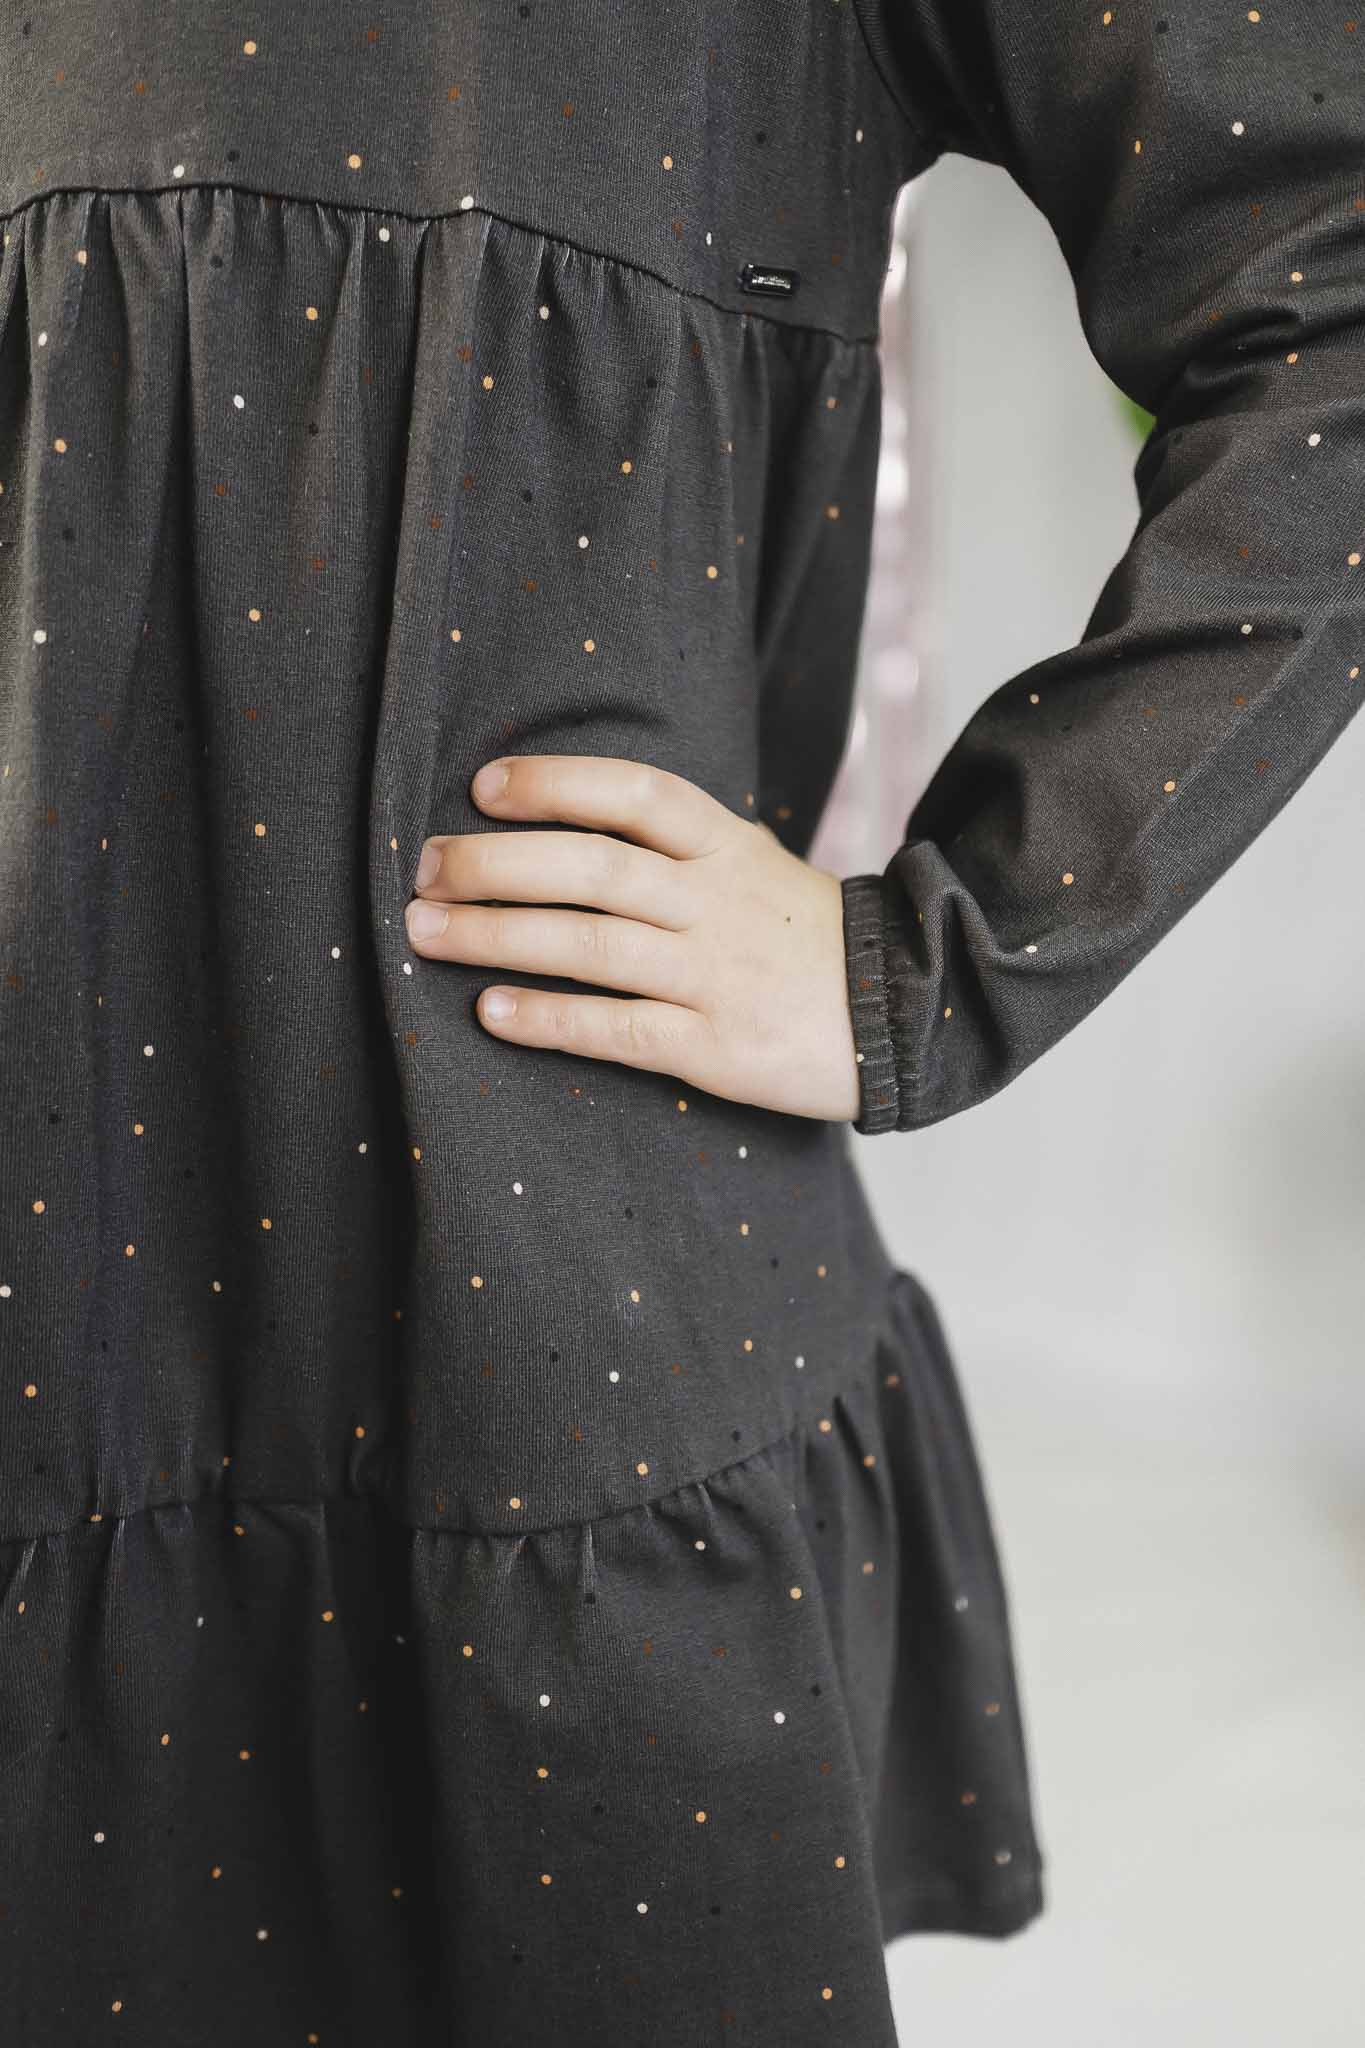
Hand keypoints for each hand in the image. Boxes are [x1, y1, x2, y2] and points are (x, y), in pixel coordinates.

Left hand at [403, 754, 862, 1122]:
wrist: (909, 1016)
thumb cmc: (808, 938)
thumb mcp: (758, 863)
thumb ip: (680, 842)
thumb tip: (574, 815)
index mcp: (728, 847)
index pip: (635, 796)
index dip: (556, 784)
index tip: (484, 787)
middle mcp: (716, 903)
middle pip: (593, 868)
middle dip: (496, 863)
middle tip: (424, 867)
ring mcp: (715, 976)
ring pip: (591, 946)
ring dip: (497, 935)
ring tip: (424, 933)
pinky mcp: (716, 1047)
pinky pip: (618, 1030)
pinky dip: (548, 1019)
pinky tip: (491, 1011)